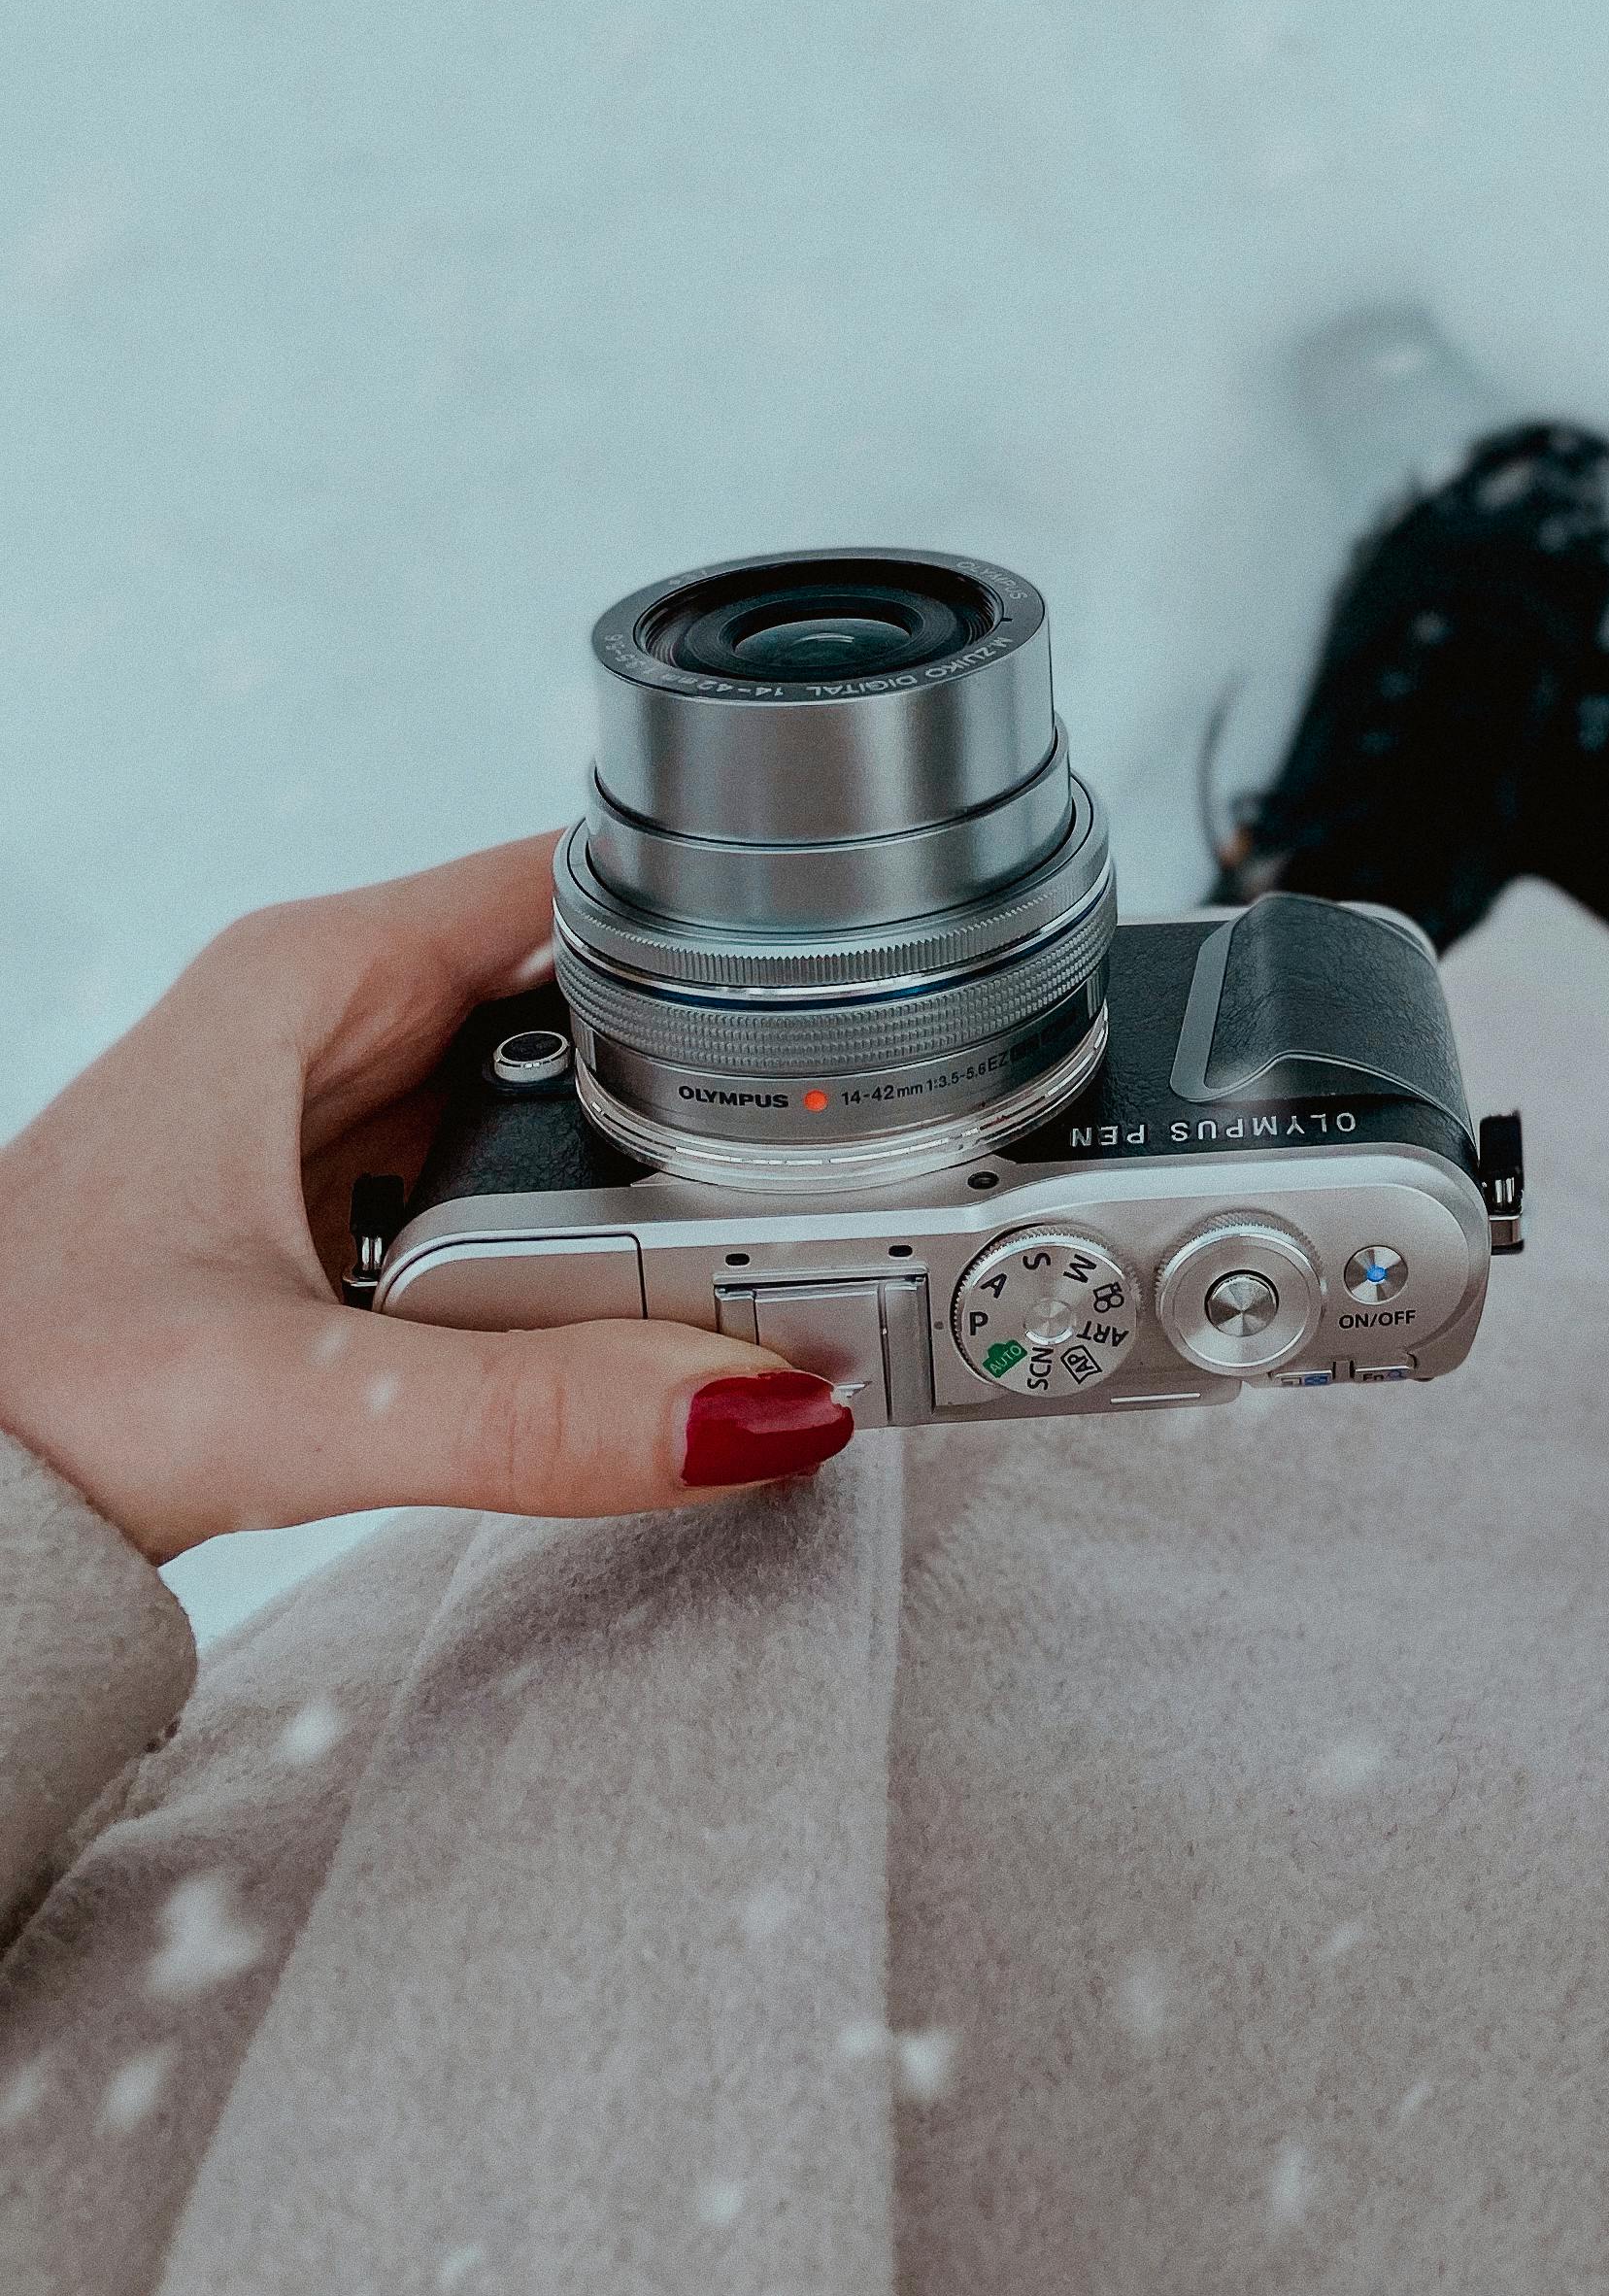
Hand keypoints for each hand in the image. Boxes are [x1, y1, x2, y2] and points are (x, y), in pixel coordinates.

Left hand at [0, 837, 852, 1559]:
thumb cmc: (22, 1393)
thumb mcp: (299, 1400)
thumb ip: (532, 1414)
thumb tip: (752, 1407)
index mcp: (311, 975)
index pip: (573, 880)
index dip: (713, 921)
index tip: (839, 991)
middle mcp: (322, 1018)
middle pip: (576, 1000)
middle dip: (696, 1077)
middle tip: (826, 1157)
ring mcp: (323, 1112)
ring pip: (541, 1104)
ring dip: (633, 1172)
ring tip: (754, 1236)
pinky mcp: (325, 1209)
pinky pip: (494, 1189)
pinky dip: (566, 1241)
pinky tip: (627, 1305)